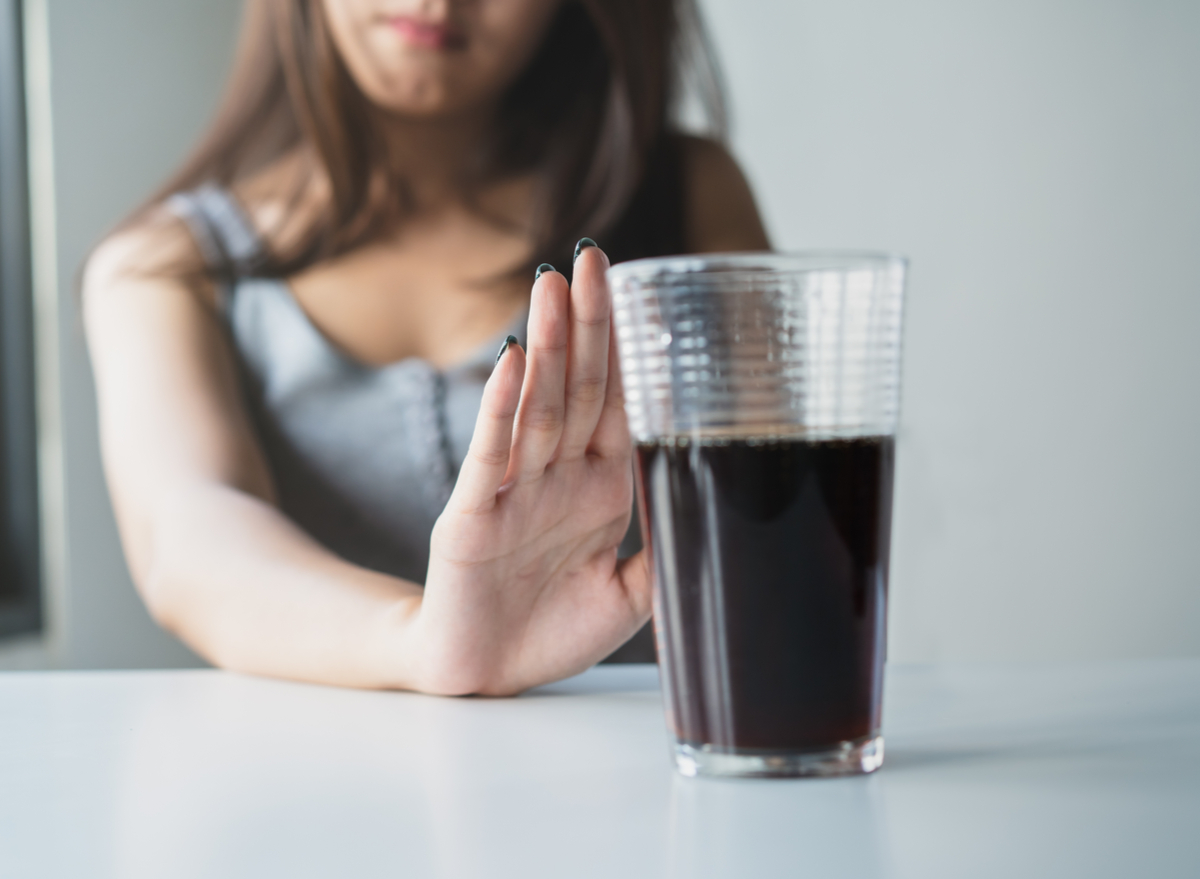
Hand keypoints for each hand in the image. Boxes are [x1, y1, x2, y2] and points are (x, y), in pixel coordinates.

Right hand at [413, 246, 651, 695]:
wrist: (486, 676)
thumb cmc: (551, 631)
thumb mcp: (630, 597)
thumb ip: (667, 554)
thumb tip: (721, 513)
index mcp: (599, 488)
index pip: (616, 402)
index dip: (625, 348)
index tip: (634, 287)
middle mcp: (556, 478)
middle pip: (575, 387)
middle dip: (585, 323)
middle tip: (591, 257)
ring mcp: (512, 492)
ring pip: (534, 408)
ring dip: (544, 347)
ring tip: (551, 285)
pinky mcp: (470, 519)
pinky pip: (488, 458)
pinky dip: (498, 411)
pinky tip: (508, 364)